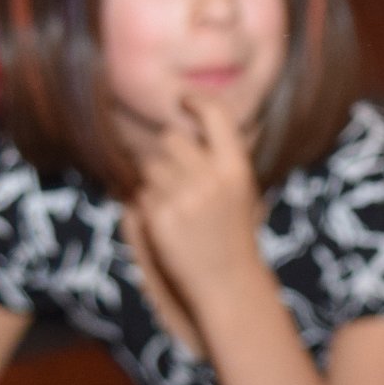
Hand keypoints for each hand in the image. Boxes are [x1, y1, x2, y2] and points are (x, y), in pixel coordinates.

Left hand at [126, 93, 265, 312]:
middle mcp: (211, 178)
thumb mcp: (242, 191)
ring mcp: (184, 197)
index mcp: (236, 168)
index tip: (184, 100)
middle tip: (176, 177)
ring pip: (150, 165)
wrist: (228, 283)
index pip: (215, 114)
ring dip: (155, 180)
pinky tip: (166, 225)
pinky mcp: (160, 217)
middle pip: (171, 138)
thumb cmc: (235, 235)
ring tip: (174, 205)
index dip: (196, 100)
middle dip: (167, 153)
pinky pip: (140, 194)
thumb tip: (195, 117)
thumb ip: (221, 157)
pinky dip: (147, 206)